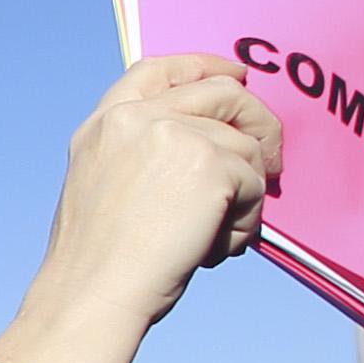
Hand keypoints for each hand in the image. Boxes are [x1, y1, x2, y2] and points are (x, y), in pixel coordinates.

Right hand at [0, 56, 280, 362]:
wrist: (92, 296)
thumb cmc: (98, 264)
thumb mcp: (104, 185)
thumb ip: (143, 151)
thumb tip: (215, 143)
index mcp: (104, 125)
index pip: (159, 69)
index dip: (204, 66)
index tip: (236, 75)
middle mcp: (136, 119)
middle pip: (222, 92)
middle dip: (257, 124)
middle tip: (271, 163)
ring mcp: (173, 136)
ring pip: (246, 145)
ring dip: (248, 193)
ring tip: (219, 234)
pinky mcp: (209, 164)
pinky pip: (256, 183)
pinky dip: (247, 222)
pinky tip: (216, 248)